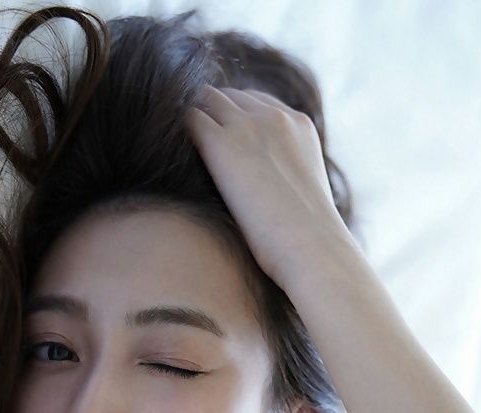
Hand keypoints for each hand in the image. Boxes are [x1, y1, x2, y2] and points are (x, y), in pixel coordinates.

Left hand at [183, 84, 346, 293]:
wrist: (311, 247)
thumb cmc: (308, 240)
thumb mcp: (303, 194)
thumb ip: (284, 175)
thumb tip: (264, 191)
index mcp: (299, 125)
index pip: (256, 102)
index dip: (234, 118)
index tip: (219, 139)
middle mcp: (274, 116)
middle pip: (228, 96)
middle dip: (210, 114)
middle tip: (190, 144)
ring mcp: (248, 126)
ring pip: (206, 100)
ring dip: (193, 120)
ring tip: (176, 149)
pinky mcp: (222, 144)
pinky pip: (189, 119)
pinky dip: (178, 132)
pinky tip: (169, 156)